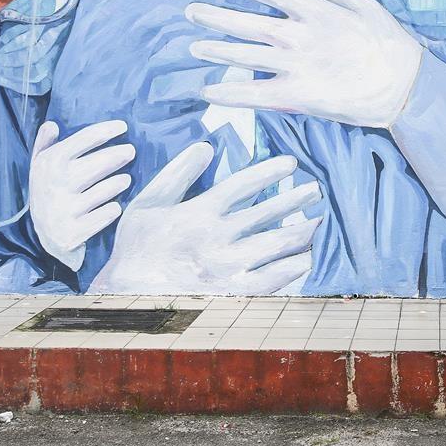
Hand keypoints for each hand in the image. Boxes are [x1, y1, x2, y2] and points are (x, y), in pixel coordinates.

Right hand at [29, 120, 134, 269]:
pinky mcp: (76, 231)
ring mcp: (66, 209)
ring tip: (125, 180)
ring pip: (106, 190)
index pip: (83, 139)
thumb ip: (45, 144)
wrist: (46, 237)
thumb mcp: (40, 168)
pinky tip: (114, 206)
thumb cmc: (49, 192)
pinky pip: (107, 214)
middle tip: (130, 151)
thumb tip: (51, 124)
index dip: (106, 130)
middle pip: (99, 163)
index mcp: (50, 163)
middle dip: (119, 155)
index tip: (123, 127)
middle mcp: (56, 184)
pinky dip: (113, 209)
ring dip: (120, 183)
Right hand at [89, 142, 321, 293]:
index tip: (291, 163)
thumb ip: (177, 174)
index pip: (242, 185)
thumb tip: (205, 146)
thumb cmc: (136, 249)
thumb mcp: (147, 204)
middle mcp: (218, 237)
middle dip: (295, 199)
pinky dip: (293, 267)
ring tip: (318, 220)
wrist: (127, 298)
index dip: (269, 171)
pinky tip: (306, 258)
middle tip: (315, 189)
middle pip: (267, 212)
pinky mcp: (233, 292)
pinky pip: (273, 279)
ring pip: (276, 244)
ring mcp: (228, 267)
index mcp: (198, 213)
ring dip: (301, 230)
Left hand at [187, 0, 423, 128]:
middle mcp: (297, 35)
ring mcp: (294, 65)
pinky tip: (209, 91)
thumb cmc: (388, 43)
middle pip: (246, 22)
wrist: (403, 85)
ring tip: (194, 46)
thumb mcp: (363, 4)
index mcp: (313, 9)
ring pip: (243, 55)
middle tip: (191, 11)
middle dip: (215, 16)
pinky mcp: (296, 96)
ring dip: (216, 50)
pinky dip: (229, 92)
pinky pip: (254, 94)